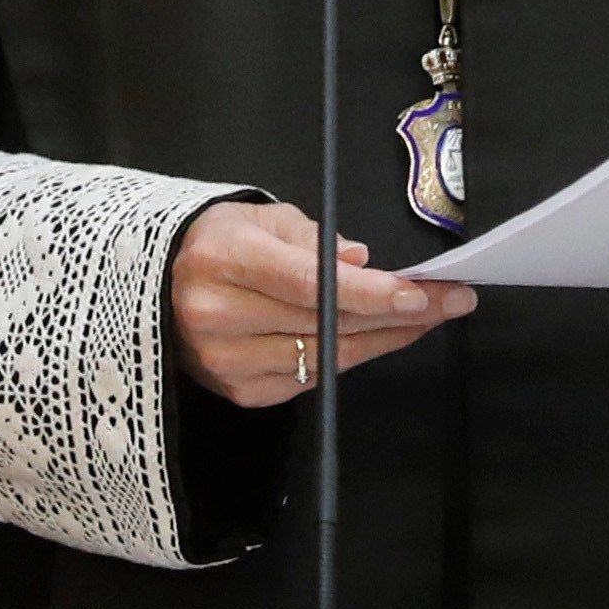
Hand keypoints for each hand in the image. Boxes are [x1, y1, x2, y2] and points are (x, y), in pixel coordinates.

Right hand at [170, 198, 476, 406]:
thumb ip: (312, 240)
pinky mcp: (238, 391)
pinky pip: (311, 378)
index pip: (308, 282)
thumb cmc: (218, 243)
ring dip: (384, 338)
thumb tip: (360, 263)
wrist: (158, 286)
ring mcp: (226, 361)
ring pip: (326, 357)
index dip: (368, 292)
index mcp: (222, 259)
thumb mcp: (260, 218)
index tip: (419, 292)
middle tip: (450, 300)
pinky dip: (350, 357)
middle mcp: (218, 315)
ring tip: (426, 318)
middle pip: (326, 323)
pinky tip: (379, 337)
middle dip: (397, 312)